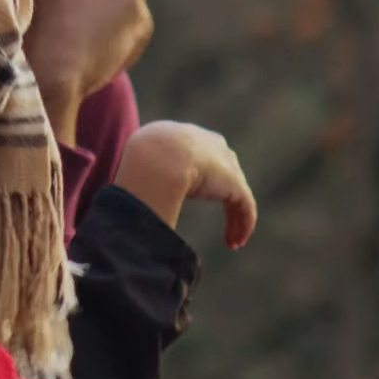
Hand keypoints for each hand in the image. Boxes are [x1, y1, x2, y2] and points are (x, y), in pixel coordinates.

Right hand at [26, 0, 152, 141]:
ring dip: (116, 20)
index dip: (74, 2)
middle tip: (90, 35)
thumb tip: (66, 8)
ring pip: (123, 1)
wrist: (54, 70)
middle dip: (99, 3)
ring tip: (99, 50)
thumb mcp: (30, 15)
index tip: (70, 23)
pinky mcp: (136, 4)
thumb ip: (49, 0)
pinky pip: (139, 25)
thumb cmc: (34, 52)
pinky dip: (131, 41)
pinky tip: (111, 58)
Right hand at [116, 120, 256, 247]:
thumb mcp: (141, 164)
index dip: (202, 179)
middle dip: (226, 198)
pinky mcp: (235, 184)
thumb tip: (133, 196)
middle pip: (225, 175)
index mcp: (188, 137)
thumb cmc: (142, 160)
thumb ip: (144, 177)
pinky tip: (234, 242)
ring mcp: (226, 165)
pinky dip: (242, 225)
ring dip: (234, 220)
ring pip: (236, 195)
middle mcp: (212, 146)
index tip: (192, 197)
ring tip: (231, 242)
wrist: (158, 156)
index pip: (202, 156)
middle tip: (221, 220)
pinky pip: (244, 207)